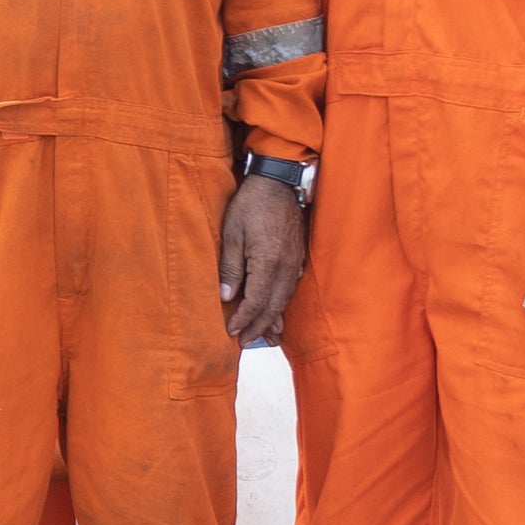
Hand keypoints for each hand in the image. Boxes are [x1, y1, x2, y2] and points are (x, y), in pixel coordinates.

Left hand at [217, 172, 307, 346]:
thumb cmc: (251, 204)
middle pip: (273, 307)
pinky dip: (282, 303)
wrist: (279, 181)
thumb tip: (226, 297)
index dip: (243, 320)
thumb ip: (230, 268)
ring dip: (273, 319)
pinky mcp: (298, 256)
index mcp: (268, 263)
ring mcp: (295, 262)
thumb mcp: (231, 234)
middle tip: (245, 343)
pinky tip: (277, 309)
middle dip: (259, 328)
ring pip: (285, 299)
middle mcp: (286, 267)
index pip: (255, 303)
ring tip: (265, 336)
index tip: (230, 332)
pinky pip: (291, 287)